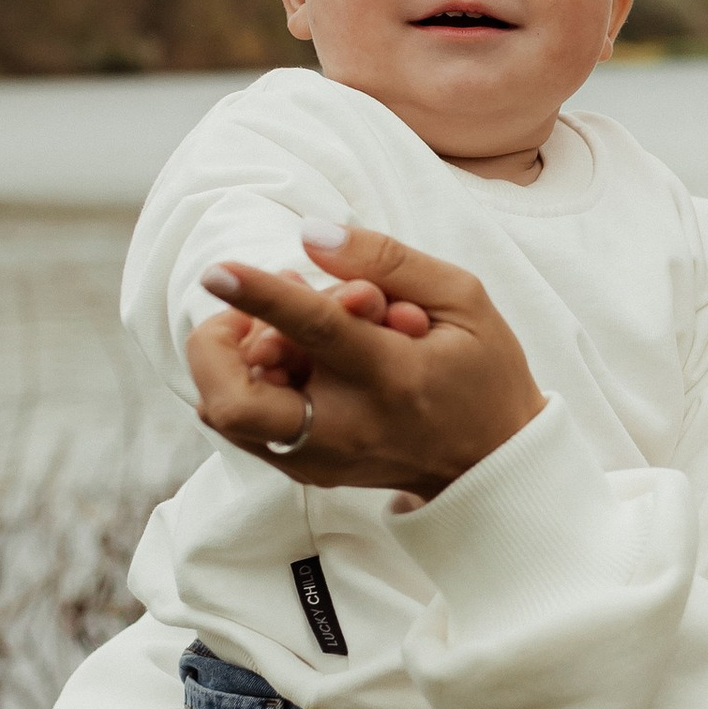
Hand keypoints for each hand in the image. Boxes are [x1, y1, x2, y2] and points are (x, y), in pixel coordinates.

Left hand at [187, 227, 548, 498]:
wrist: (493, 463)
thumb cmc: (482, 372)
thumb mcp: (462, 298)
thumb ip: (387, 260)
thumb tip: (310, 234)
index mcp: (393, 374)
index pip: (316, 330)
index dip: (260, 297)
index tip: (217, 273)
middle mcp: (349, 424)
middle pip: (238, 403)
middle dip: (213, 350)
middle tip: (239, 315)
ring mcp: (322, 458)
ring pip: (229, 417)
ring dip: (230, 364)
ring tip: (273, 332)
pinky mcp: (308, 474)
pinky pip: (243, 431)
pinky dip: (244, 388)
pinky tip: (281, 362)